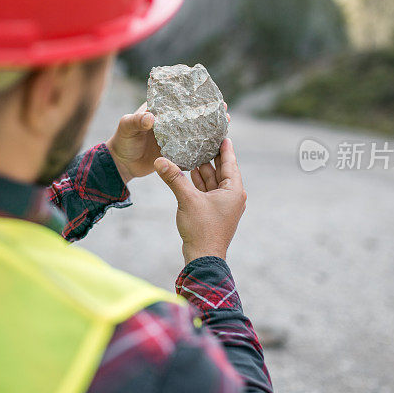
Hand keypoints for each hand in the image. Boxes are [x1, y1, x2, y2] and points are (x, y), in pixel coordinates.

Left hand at [107, 103, 230, 183]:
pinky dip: (203, 148)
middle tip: (223, 109)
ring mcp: (174, 138)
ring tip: (225, 125)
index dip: (194, 96)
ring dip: (210, 129)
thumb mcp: (126, 127)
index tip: (209, 93)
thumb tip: (151, 118)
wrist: (122, 164)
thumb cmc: (122, 140)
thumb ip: (136, 121)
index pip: (179, 100)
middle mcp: (170, 123)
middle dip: (208, 112)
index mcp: (160, 111)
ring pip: (196, 132)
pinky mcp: (176, 153)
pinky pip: (192, 150)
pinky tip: (217, 146)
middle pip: (193, 115)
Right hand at [154, 138, 246, 264]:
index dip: (225, 148)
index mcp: (233, 191)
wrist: (203, 257)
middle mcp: (231, 196)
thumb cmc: (202, 229)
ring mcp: (223, 205)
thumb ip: (174, 178)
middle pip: (221, 171)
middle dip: (211, 157)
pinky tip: (188, 173)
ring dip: (202, 170)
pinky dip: (198, 183)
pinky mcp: (213, 212)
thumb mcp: (187, 200)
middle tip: (203, 140)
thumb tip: (160, 161)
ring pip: (212, 181)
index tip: (223, 135)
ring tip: (193, 153)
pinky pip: (206, 191)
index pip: (230, 163)